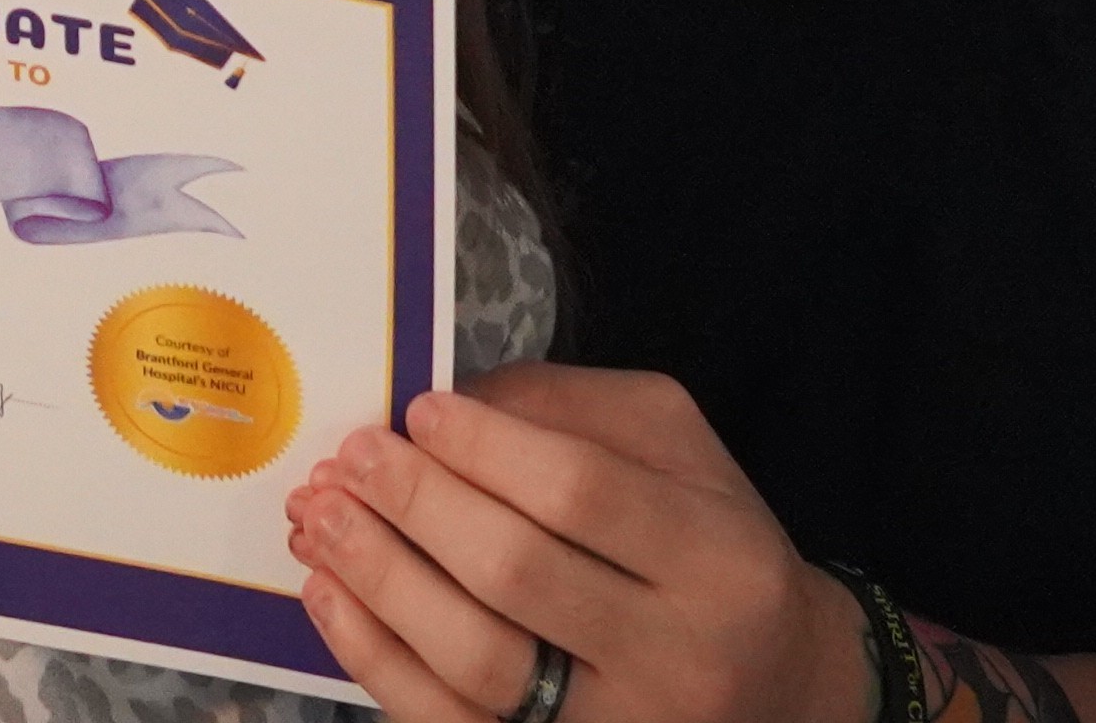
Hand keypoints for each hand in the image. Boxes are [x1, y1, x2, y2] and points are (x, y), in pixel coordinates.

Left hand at [288, 365, 864, 722]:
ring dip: (380, 580)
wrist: (775, 691)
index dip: (488, 448)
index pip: (582, 494)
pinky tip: (331, 595)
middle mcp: (675, 658)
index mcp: (718, 561)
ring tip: (320, 517)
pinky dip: (376, 658)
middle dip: (417, 506)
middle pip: (518, 574)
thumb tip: (450, 404)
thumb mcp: (678, 452)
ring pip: (476, 662)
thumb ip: (571, 409)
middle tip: (353, 457)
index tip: (421, 410)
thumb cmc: (709, 551)